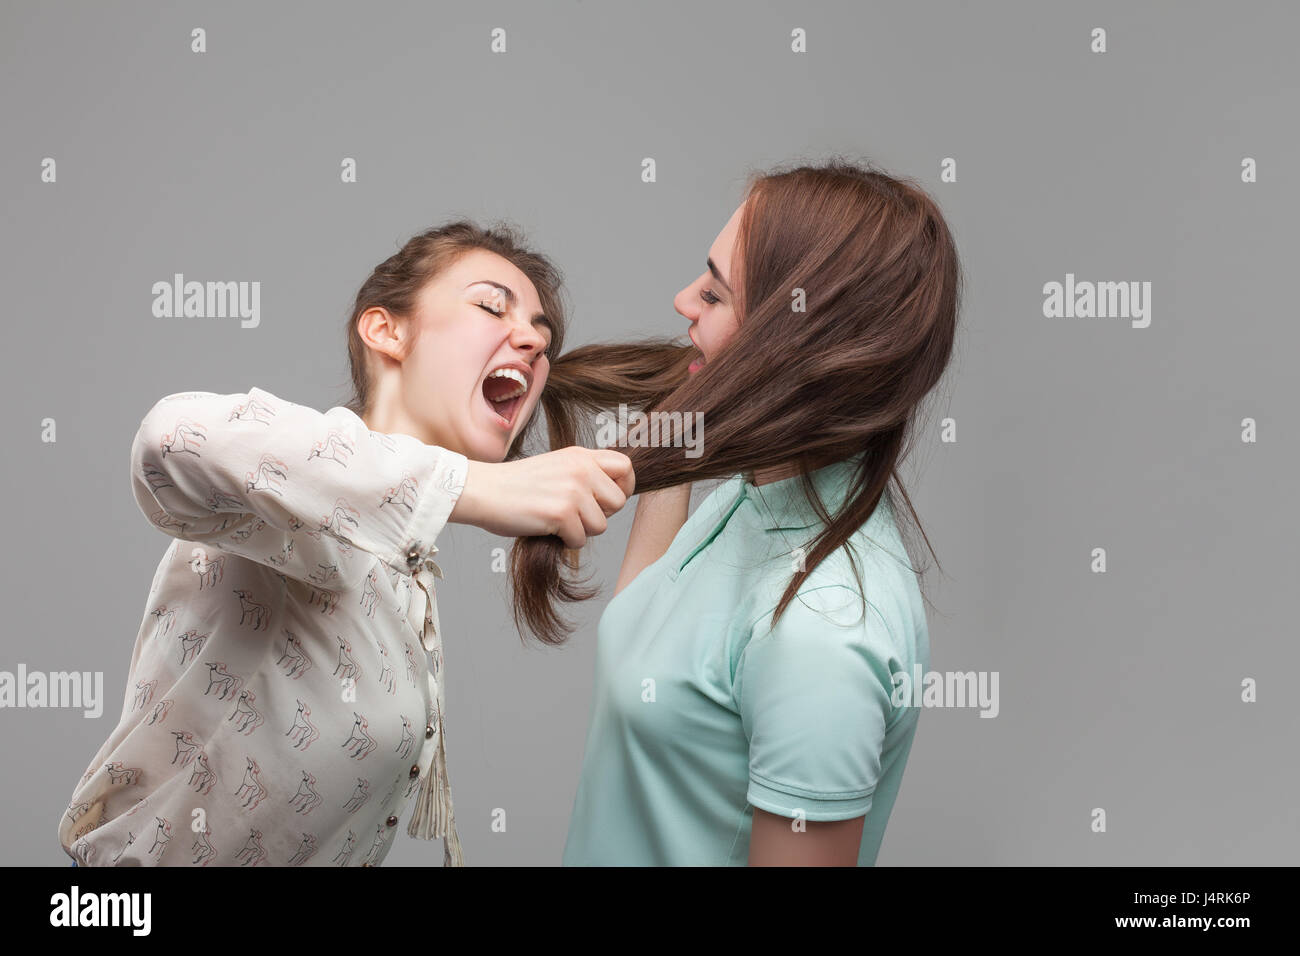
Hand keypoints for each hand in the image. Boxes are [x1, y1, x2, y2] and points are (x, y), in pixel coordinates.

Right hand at [449, 447, 634, 547]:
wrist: (483, 491)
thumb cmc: (516, 486)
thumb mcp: (556, 467)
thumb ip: (583, 474)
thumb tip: (615, 497)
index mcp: (580, 455)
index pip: (625, 467)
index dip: (624, 487)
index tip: (607, 501)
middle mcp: (581, 469)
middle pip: (619, 501)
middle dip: (602, 515)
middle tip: (576, 515)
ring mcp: (573, 490)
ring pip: (601, 525)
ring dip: (580, 531)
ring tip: (556, 521)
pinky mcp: (562, 513)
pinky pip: (580, 540)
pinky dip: (564, 541)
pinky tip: (545, 528)